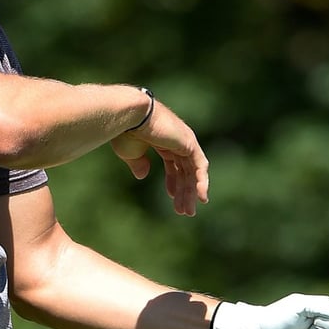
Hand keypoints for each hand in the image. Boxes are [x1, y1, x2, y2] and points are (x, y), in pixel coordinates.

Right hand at [109, 96, 209, 216]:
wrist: (130, 117)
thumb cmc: (126, 131)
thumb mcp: (131, 153)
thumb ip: (138, 163)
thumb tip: (142, 176)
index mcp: (162, 140)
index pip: (173, 163)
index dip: (173, 181)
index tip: (171, 196)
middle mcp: (176, 140)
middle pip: (184, 170)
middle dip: (183, 191)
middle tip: (183, 211)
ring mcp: (185, 141)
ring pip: (193, 171)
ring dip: (191, 192)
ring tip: (188, 211)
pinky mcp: (190, 143)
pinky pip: (200, 166)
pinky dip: (202, 182)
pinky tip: (200, 198)